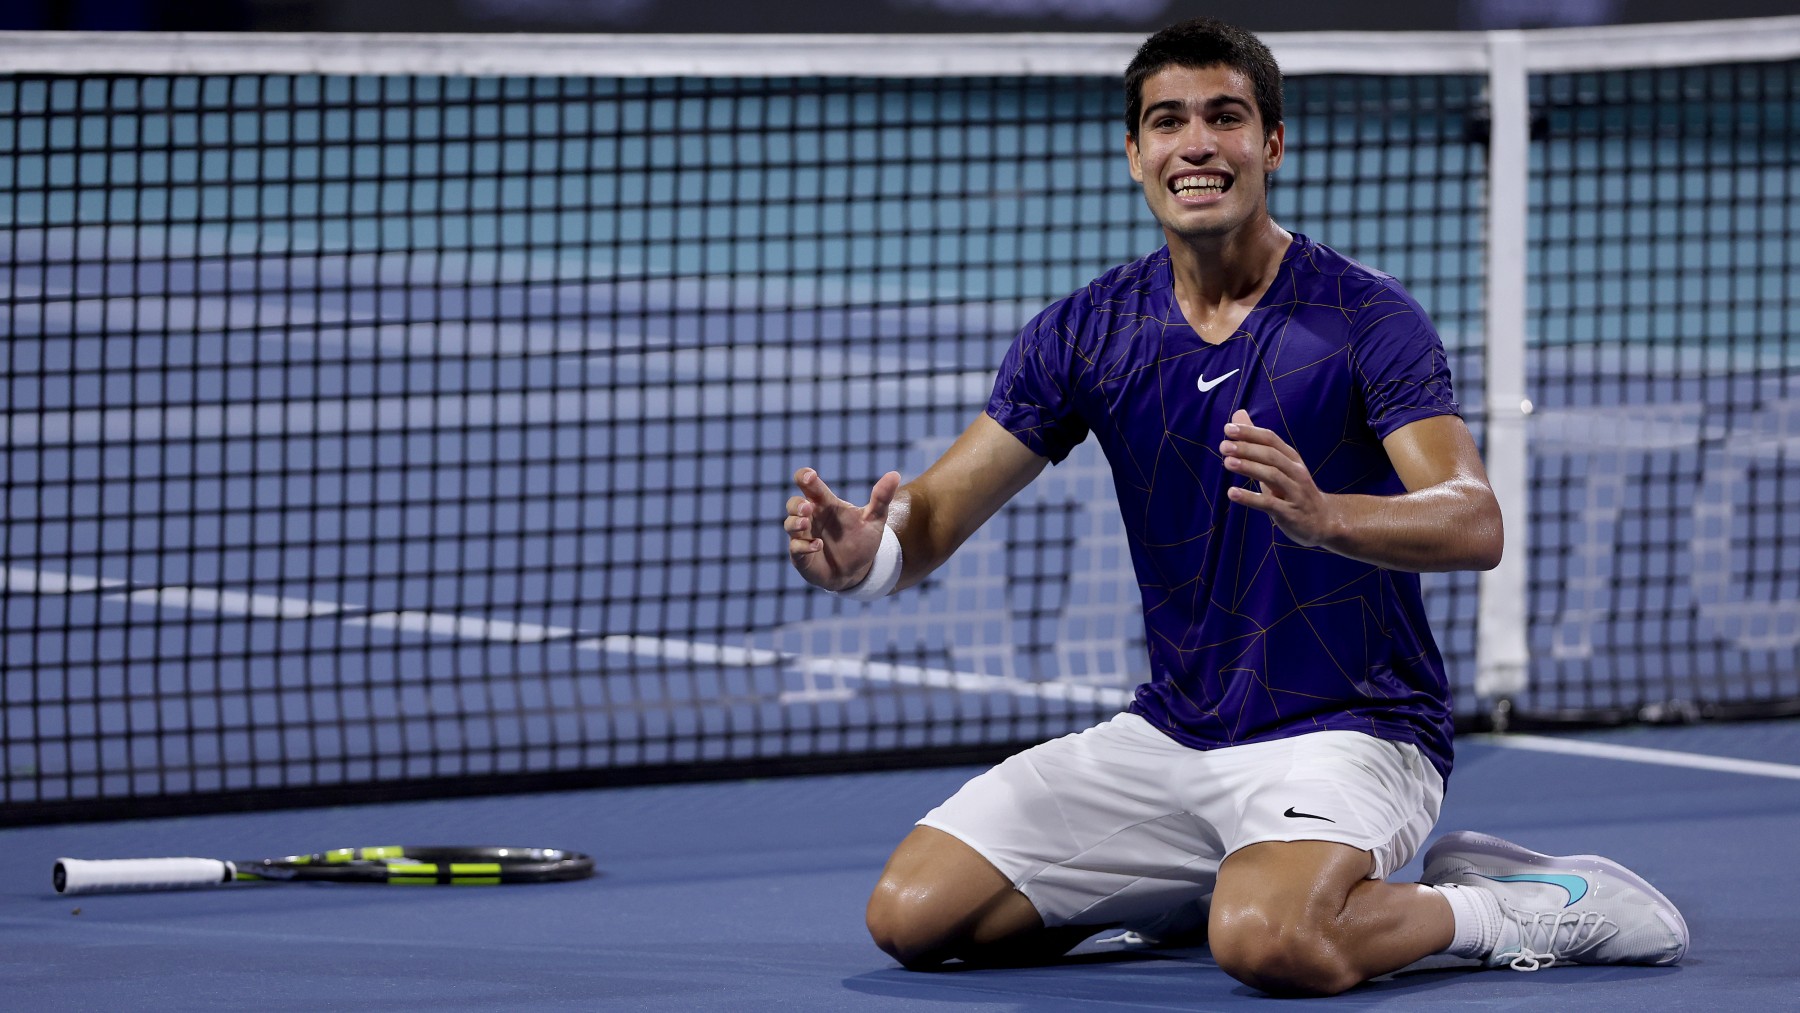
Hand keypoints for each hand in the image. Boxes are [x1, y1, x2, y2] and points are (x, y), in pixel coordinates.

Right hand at [784, 468, 901, 590]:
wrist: (859, 572)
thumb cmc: (861, 541)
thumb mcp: (875, 520)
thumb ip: (882, 498)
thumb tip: (895, 474)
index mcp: (825, 503)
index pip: (808, 484)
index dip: (804, 476)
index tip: (810, 476)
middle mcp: (812, 518)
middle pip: (793, 503)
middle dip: (796, 504)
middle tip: (807, 507)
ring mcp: (805, 537)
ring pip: (789, 524)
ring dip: (795, 522)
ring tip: (805, 522)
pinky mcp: (802, 556)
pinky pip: (795, 548)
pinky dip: (803, 546)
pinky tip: (817, 545)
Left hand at [1219, 409, 1338, 547]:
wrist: (1322, 521)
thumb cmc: (1293, 489)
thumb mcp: (1277, 465)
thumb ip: (1255, 442)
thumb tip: (1238, 414)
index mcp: (1291, 458)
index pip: (1271, 440)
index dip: (1250, 433)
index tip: (1228, 429)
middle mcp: (1295, 472)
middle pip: (1271, 455)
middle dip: (1247, 449)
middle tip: (1223, 446)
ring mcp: (1295, 492)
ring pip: (1272, 476)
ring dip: (1249, 468)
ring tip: (1227, 463)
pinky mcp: (1290, 512)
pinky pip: (1270, 503)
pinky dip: (1250, 498)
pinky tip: (1232, 493)